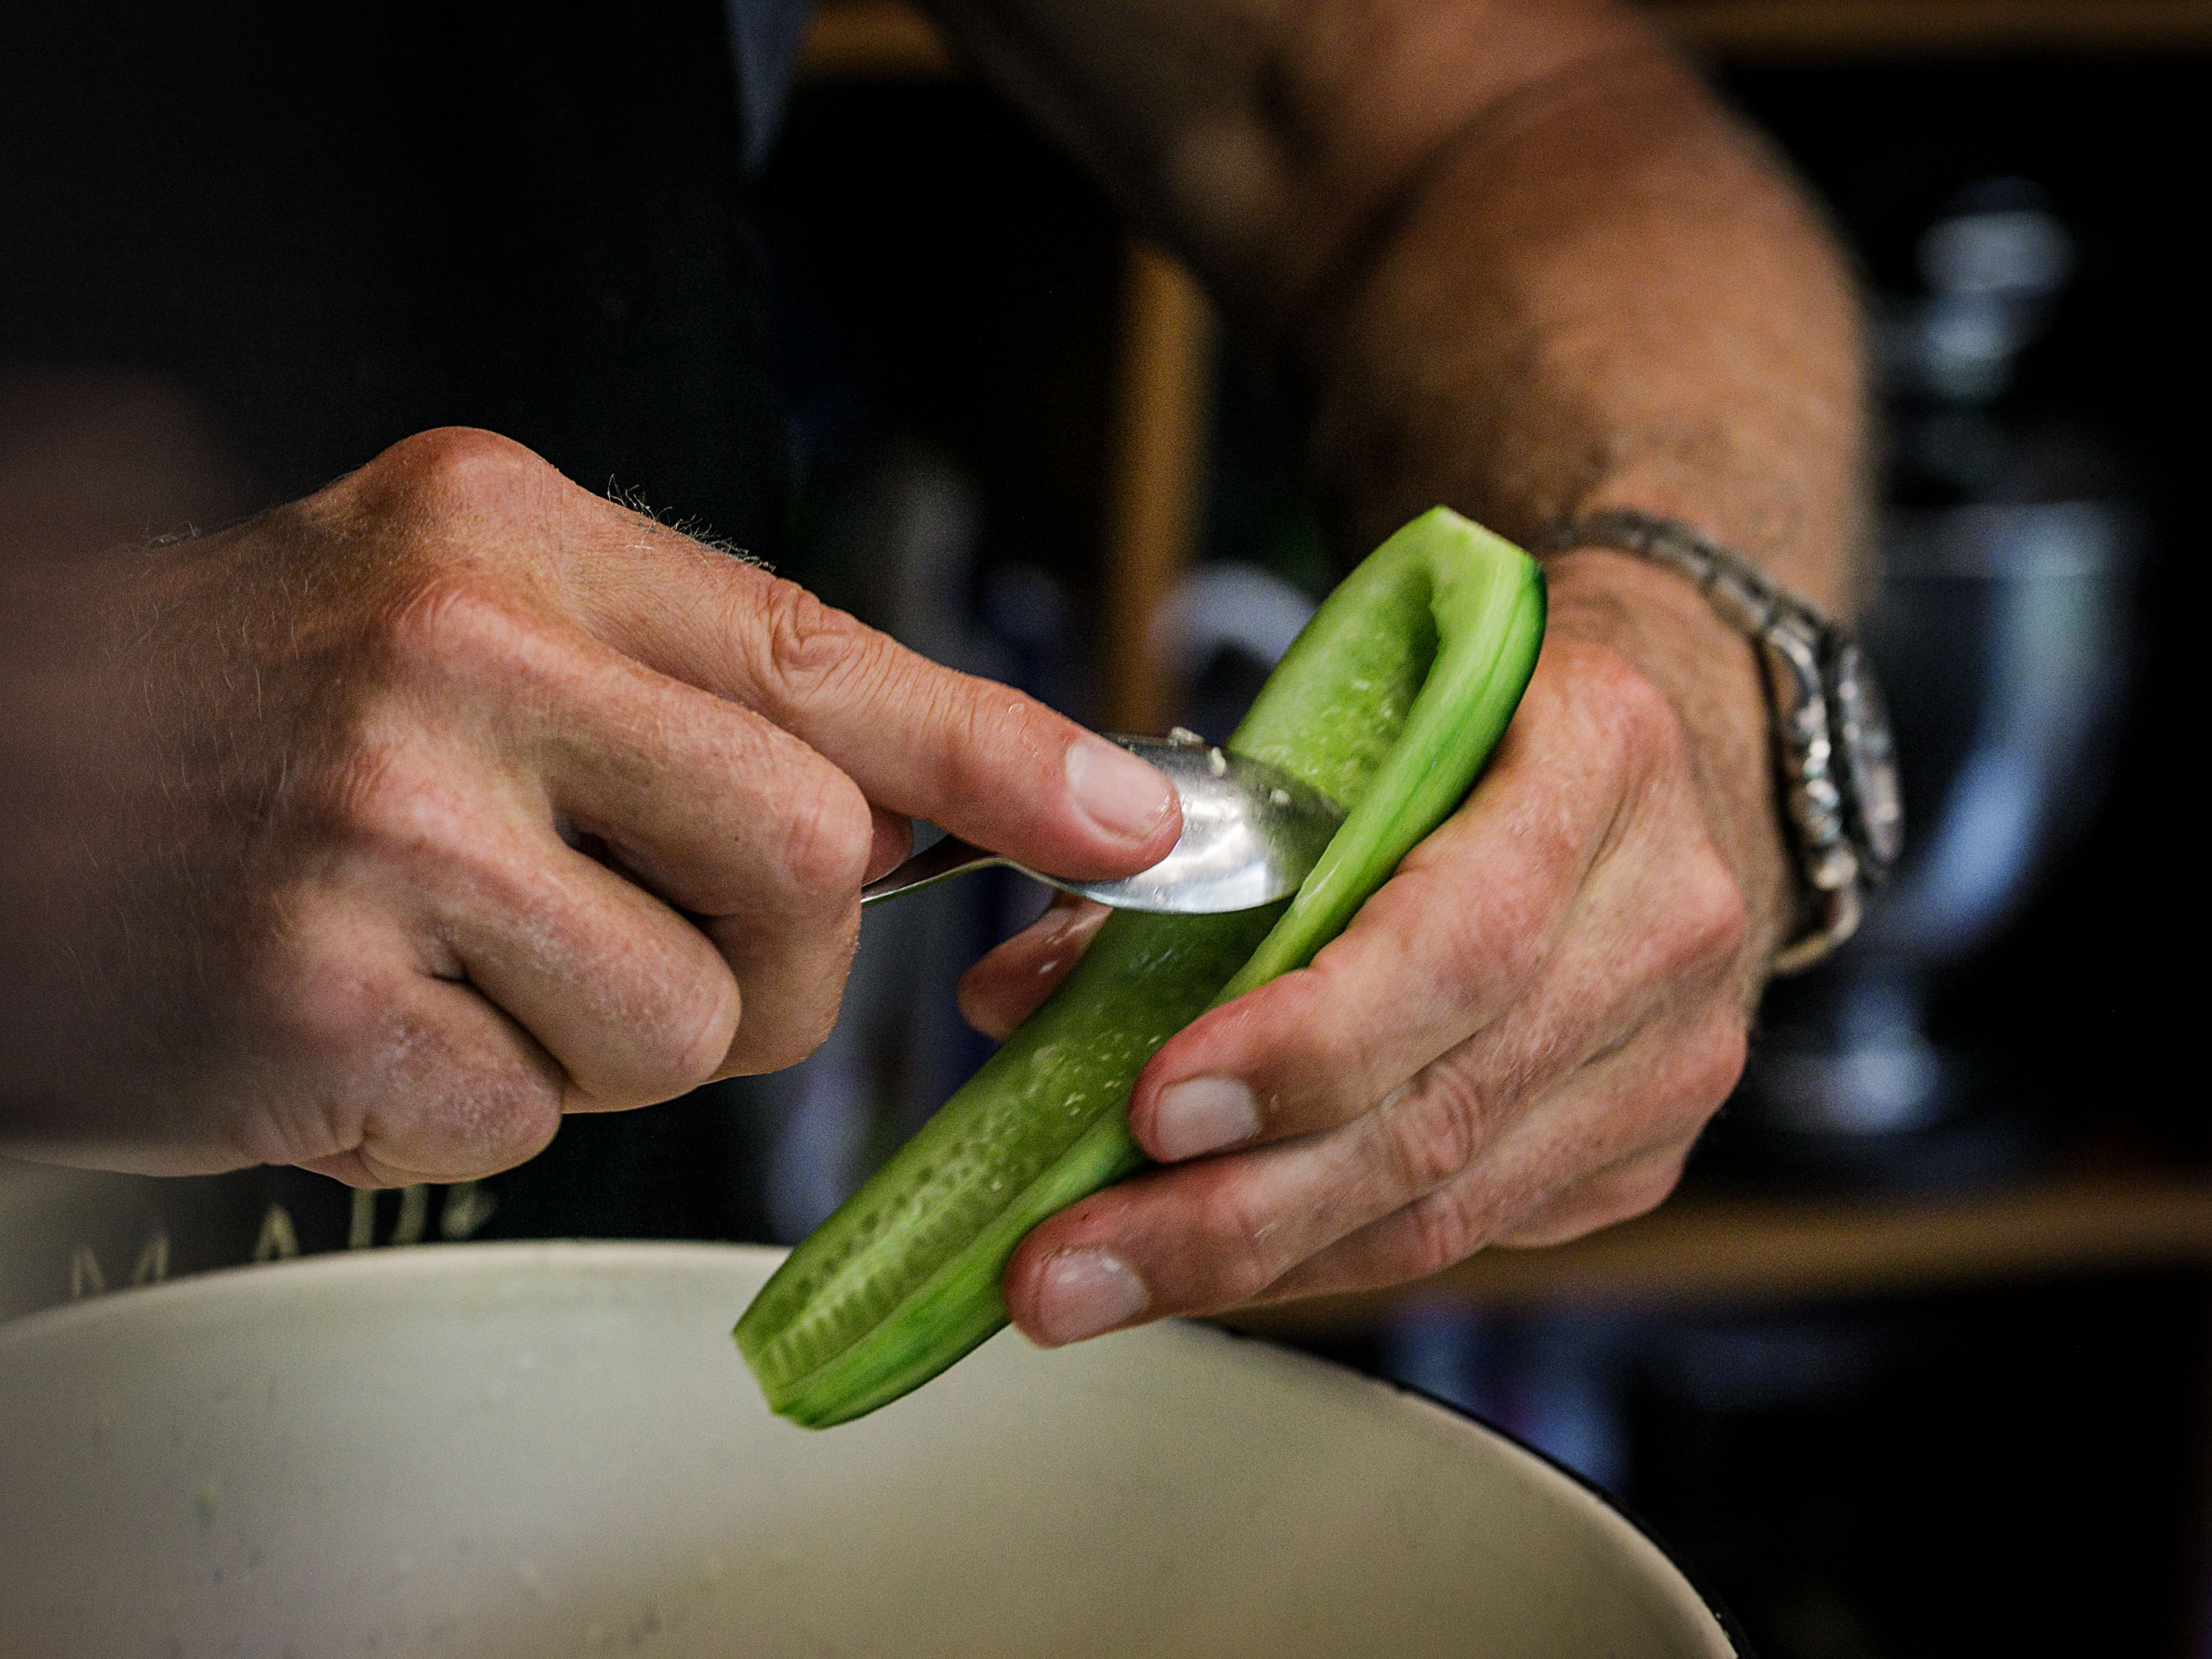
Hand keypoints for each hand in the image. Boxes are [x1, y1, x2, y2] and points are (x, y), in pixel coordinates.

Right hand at [0, 427, 1178, 1182]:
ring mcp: (387, 834)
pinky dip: (495, 1098)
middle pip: (807, 859)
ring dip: (624, 1033)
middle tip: (654, 931)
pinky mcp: (330, 1010)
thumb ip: (681, 680)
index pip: (821, 652)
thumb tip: (916, 801)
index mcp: (512, 532)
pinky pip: (550, 1111)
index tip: (1131, 823)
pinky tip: (388, 1022)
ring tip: (480, 969)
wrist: (3, 780)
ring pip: (698, 1018)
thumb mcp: (466, 605)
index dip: (1001, 753)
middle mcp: (459, 659)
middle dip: (783, 950)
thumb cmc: (259, 708)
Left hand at [958, 552, 1790, 1342]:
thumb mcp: (1353, 714)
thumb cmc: (1490, 719)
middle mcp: (1663, 919)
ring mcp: (1671, 1052)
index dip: (1304, 1044)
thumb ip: (1190, 844)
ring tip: (1097, 1282)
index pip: (1461, 939)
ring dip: (1253, 1262)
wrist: (1679, 750)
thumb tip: (1018, 995)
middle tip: (1065, 1259)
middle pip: (1444, 1111)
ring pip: (1450, 1207)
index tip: (1153, 1108)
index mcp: (1599, 758)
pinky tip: (1210, 1265)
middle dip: (1232, 1208)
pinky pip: (1468, 1232)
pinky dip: (1323, 1254)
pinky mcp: (1644, 1147)